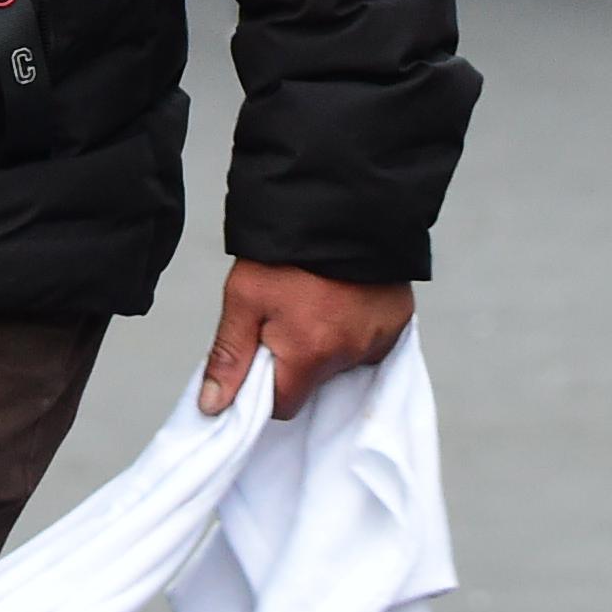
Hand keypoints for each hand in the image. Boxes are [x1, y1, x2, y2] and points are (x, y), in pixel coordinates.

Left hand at [198, 260, 414, 420]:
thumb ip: (229, 356)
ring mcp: (381, 338)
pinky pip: (373, 341)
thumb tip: (212, 408)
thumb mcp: (243, 297)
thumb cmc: (284, 252)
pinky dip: (357, 327)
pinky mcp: (400, 320)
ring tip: (318, 299)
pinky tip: (345, 297)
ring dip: (330, 342)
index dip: (267, 384)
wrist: (338, 203)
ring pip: (345, 361)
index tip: (263, 353)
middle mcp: (350, 354)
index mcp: (310, 354)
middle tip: (289, 316)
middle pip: (316, 381)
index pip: (284, 405)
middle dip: (301, 359)